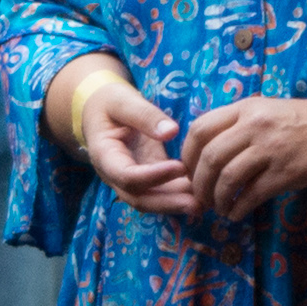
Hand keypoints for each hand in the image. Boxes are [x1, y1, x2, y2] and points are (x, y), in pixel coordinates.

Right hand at [74, 78, 197, 216]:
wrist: (102, 110)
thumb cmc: (110, 102)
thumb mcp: (123, 101)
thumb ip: (144, 115)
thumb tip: (172, 131)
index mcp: (105, 156)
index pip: (126, 176)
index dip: (153, 176)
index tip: (180, 167)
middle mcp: (115, 174)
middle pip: (138, 198)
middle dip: (168, 203)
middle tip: (197, 204)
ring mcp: (130, 178)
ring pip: (151, 200)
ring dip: (176, 204)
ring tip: (205, 203)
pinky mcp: (147, 176)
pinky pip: (161, 191)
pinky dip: (179, 195)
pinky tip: (201, 192)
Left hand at [182, 95, 306, 218]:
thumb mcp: (269, 110)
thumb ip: (240, 124)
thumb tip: (209, 153)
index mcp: (247, 107)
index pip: (200, 128)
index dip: (187, 154)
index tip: (188, 171)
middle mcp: (255, 125)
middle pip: (209, 157)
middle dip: (199, 183)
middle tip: (201, 198)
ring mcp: (271, 149)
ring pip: (227, 178)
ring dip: (217, 199)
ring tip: (220, 208)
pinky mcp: (286, 172)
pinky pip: (251, 195)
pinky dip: (238, 208)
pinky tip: (237, 214)